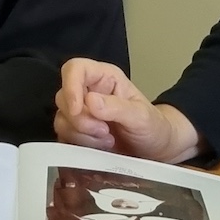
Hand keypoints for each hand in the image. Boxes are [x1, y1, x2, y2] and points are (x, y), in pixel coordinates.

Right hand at [54, 58, 201, 162]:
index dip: (70, 86)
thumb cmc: (153, 126)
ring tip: (107, 141)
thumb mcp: (142, 117)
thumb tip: (90, 101)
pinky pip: (64, 138)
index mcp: (104, 79)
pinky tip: (99, 149)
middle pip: (63, 97)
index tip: (77, 109)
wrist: (156, 150)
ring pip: (62, 120)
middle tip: (105, 132)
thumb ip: (118, 107)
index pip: (75, 69)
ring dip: (82, 135)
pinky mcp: (78, 133)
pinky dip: (80, 146)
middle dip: (81, 120)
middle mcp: (89, 92)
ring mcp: (82, 114)